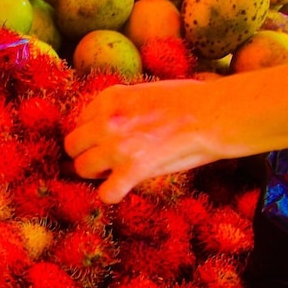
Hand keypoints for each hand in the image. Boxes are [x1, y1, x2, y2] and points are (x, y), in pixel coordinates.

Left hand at [64, 79, 220, 202]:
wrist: (214, 114)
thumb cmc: (188, 101)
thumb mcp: (144, 92)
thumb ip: (120, 107)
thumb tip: (104, 123)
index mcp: (110, 98)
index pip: (80, 121)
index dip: (92, 134)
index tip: (105, 140)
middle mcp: (107, 120)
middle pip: (72, 145)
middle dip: (86, 154)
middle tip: (104, 161)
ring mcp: (118, 145)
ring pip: (82, 168)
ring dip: (96, 175)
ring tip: (115, 174)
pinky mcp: (134, 168)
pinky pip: (106, 193)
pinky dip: (111, 195)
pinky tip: (121, 190)